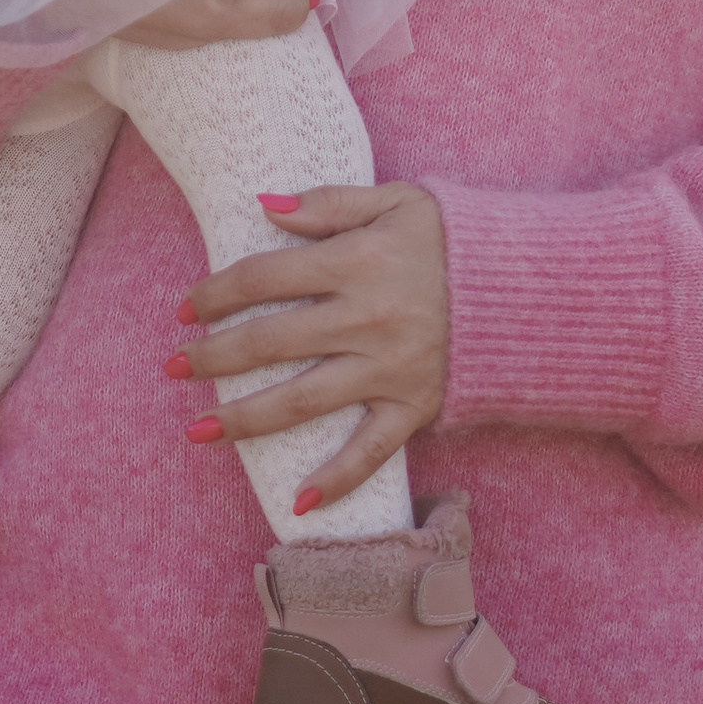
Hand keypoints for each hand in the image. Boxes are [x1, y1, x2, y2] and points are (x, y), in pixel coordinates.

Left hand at [172, 182, 450, 510]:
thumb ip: (328, 203)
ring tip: (197, 430)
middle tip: (172, 366)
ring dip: (243, 419)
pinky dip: (336, 480)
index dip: (216, 293)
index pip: (263, 278)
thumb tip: (263, 204)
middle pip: (268, 341)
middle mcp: (364, 319)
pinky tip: (297, 503)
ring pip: (300, 400)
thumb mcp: (397, 200)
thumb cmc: (454, 239)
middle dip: (211, 356)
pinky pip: (369, 451)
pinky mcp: (414, 406)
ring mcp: (388, 368)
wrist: (530, 286)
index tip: (186, 307)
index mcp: (355, 263)